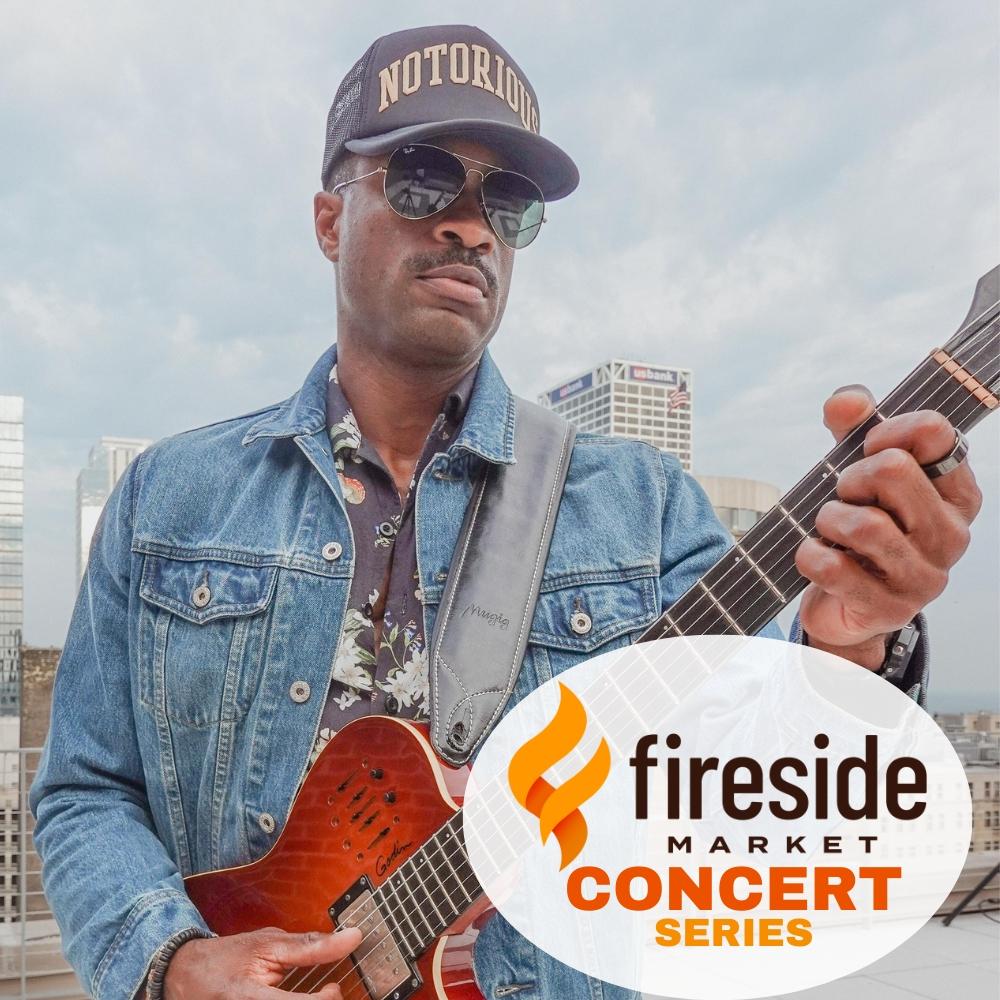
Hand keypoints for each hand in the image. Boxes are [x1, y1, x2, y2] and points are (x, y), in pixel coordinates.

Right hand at [163, 925, 362, 999]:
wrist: (184, 977)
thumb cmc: (225, 958)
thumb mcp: (266, 943)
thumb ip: (309, 945)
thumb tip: (350, 937)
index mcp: (250, 997)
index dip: (326, 999)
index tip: (334, 987)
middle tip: (328, 994)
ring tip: (314, 997)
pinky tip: (297, 998)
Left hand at [794, 386, 982, 668]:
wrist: (844, 603)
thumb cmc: (859, 527)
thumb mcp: (858, 471)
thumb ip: (852, 429)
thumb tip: (845, 401)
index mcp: (957, 493)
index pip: (934, 432)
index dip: (886, 429)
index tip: (866, 446)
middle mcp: (951, 535)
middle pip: (892, 471)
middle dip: (851, 478)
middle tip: (844, 495)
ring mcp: (924, 577)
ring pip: (863, 523)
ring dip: (828, 519)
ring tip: (830, 528)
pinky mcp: (888, 609)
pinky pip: (831, 567)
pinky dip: (810, 555)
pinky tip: (815, 555)